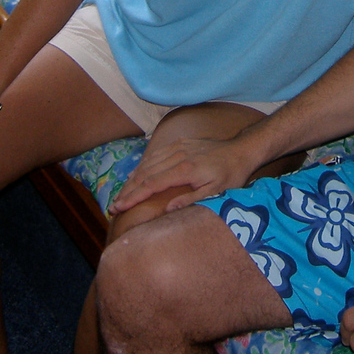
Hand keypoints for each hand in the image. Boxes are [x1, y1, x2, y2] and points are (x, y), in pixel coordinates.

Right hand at [111, 135, 262, 213]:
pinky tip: (136, 174)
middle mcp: (177, 156)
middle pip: (144, 174)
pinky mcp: (180, 143)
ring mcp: (177, 147)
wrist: (240, 150)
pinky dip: (143, 165)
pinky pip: (156, 154)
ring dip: (132, 179)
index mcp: (184, 170)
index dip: (133, 197)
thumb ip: (191, 200)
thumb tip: (168, 210)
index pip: (151, 185)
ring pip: (147, 163)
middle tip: (113, 205)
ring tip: (121, 194)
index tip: (118, 207)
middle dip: (127, 190)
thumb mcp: (216, 192)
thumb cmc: (230, 175)